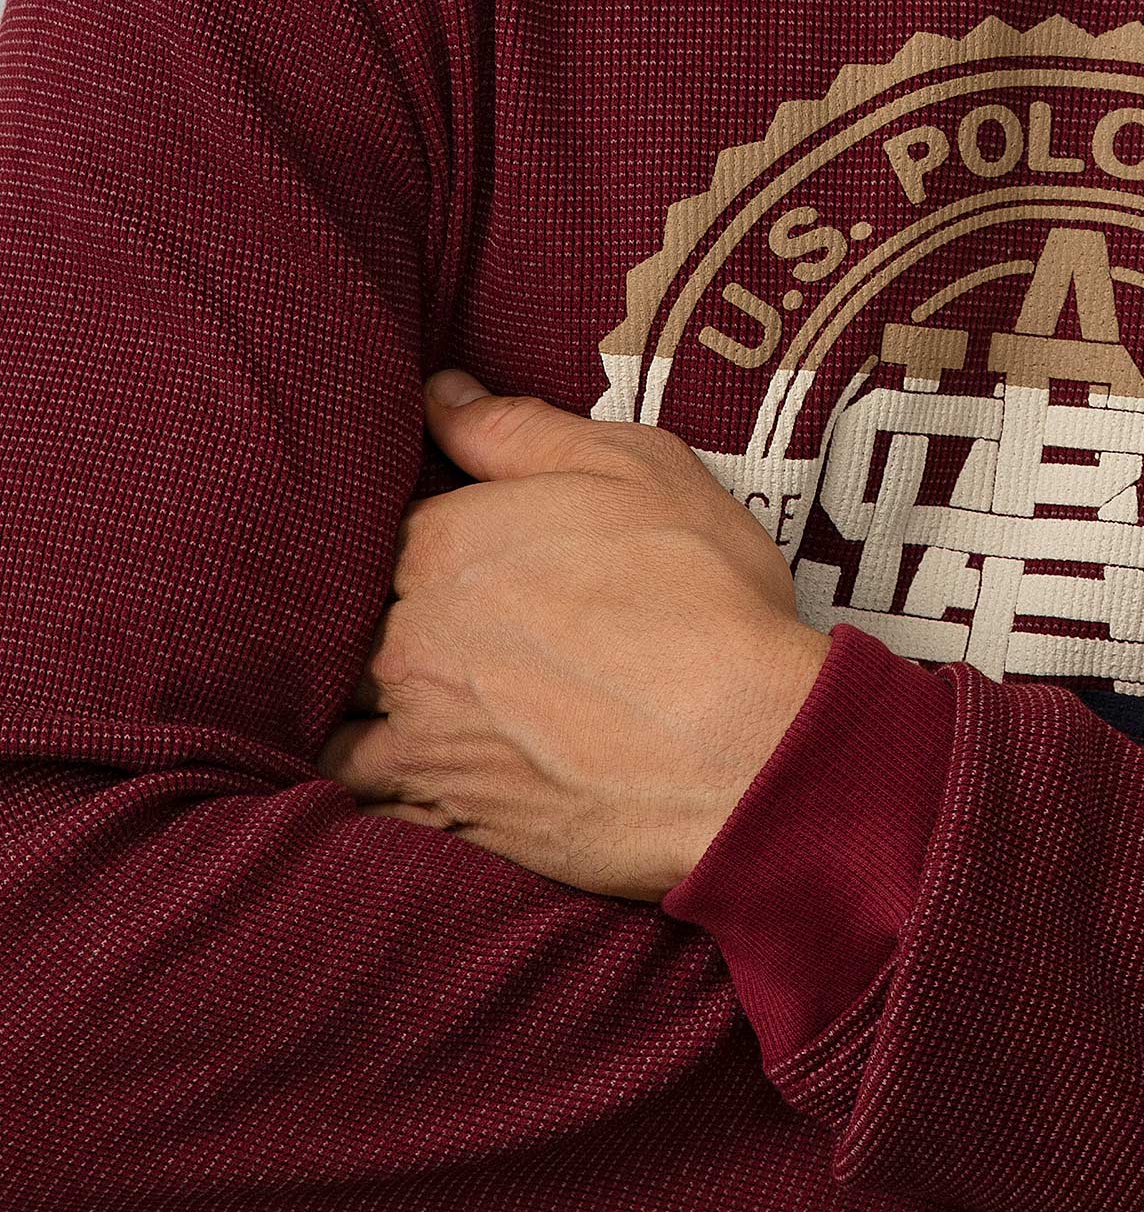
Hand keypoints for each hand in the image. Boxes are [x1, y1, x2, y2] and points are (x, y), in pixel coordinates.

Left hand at [314, 372, 829, 896]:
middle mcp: (406, 639)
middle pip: (345, 623)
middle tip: (432, 625)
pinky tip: (398, 777)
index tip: (441, 548)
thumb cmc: (700, 593)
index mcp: (440, 543)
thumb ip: (518, 429)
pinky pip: (364, 804)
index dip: (408, 536)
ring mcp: (415, 736)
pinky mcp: (441, 818)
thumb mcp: (633, 467)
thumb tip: (438, 393)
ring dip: (354, 706)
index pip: (376, 527)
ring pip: (335, 717)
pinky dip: (368, 789)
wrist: (740, 748)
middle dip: (370, 620)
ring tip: (402, 699)